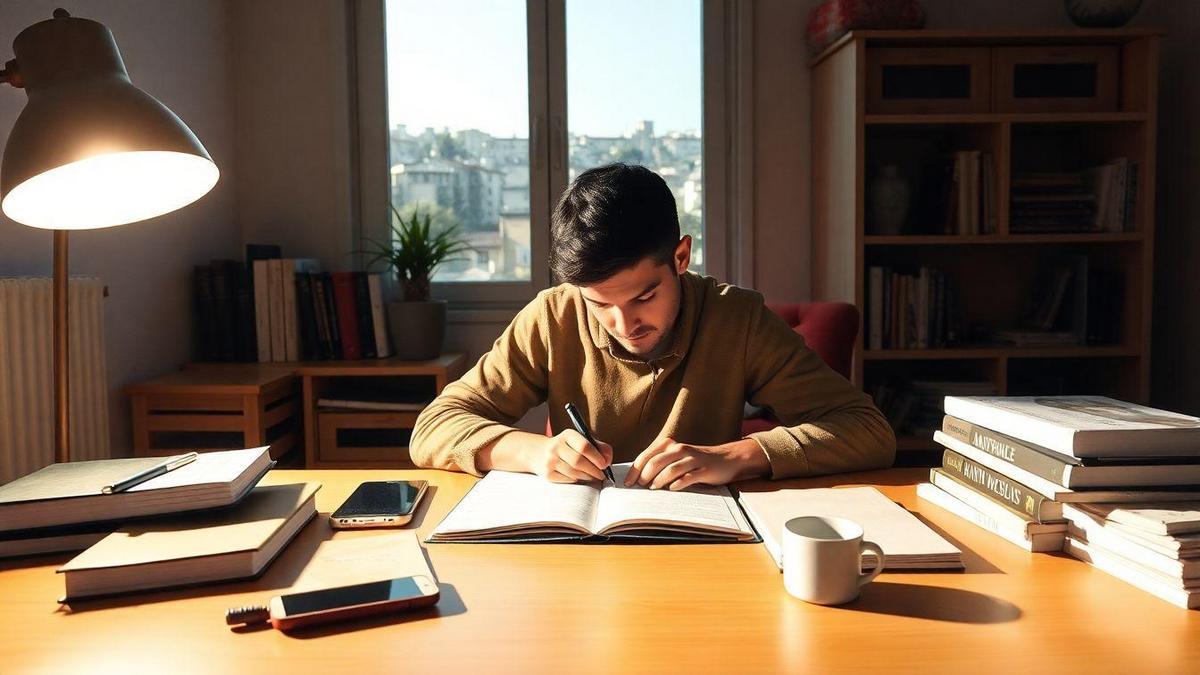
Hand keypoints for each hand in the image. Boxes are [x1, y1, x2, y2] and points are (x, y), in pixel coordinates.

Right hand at [526, 429, 613, 482]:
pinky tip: (579, 477)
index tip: (604, 465)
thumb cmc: (568, 448)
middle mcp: (556, 446)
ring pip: (574, 472)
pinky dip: (576, 480)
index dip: (597, 457)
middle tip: (601, 475)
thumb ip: (599, 447)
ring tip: (592, 477)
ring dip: (587, 477)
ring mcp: (550, 460)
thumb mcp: (582, 441)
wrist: (540, 453)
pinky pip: (567, 480)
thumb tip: (608, 460)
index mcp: (567, 435)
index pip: (584, 446)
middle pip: (579, 461)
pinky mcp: (547, 473)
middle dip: (594, 470)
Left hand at [624, 437, 769, 490]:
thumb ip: (660, 464)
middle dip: (644, 475)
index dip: (635, 470)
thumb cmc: (696, 461)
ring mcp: (693, 459)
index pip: (646, 456)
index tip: (627, 483)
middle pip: (656, 462)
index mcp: (669, 445)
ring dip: (659, 480)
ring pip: (671, 468)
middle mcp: (679, 449)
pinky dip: (678, 483)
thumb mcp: (676, 458)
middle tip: (640, 487)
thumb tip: (637, 479)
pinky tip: (672, 489)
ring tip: (653, 489)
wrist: (726, 459)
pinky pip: (689, 476)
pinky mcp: (704, 469)